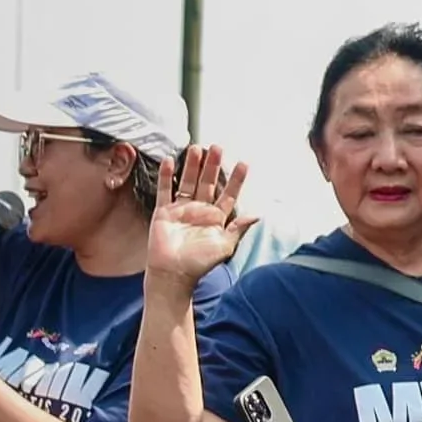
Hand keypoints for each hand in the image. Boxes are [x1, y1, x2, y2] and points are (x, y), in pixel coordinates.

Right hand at [146, 146, 254, 288]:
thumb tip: (257, 215)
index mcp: (216, 218)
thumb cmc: (200, 263)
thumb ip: (239, 228)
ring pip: (188, 182)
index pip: (228, 193)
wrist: (173, 274)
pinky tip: (169, 161)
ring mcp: (181, 209)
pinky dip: (166, 176)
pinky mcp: (164, 212)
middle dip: (212, 165)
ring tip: (196, 149)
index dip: (235, 179)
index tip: (243, 164)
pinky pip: (165, 190)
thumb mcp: (225, 246)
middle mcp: (200, 210)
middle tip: (217, 148)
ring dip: (192, 166)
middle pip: (207, 182)